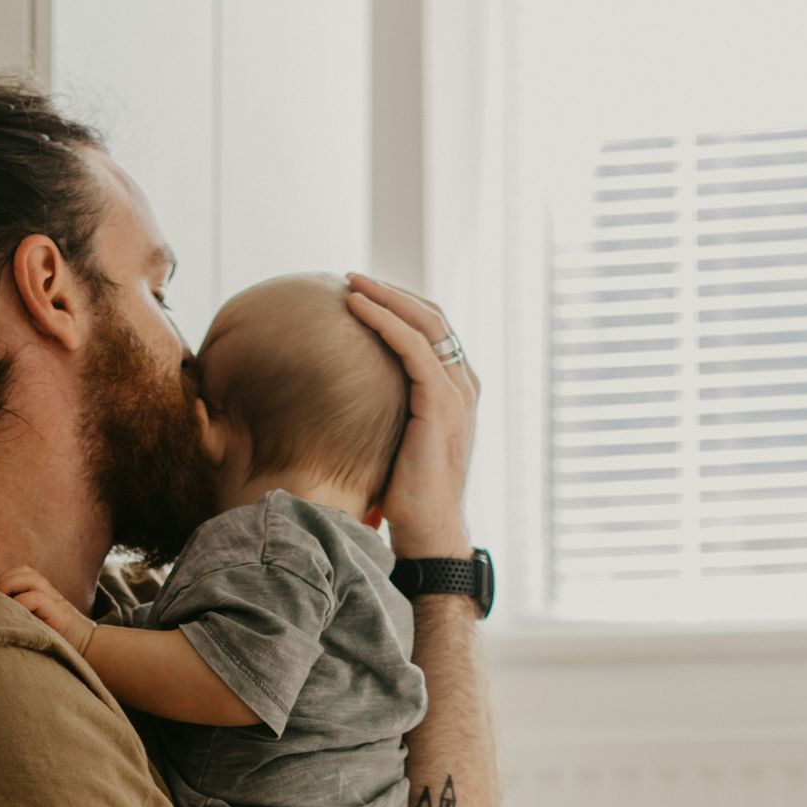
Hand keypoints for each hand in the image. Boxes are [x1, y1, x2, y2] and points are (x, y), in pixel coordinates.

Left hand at [0, 566, 95, 653]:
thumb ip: (21, 616)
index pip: (20, 574)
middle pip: (24, 571)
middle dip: (4, 580)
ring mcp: (56, 601)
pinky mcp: (59, 613)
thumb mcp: (37, 625)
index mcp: (43, 594)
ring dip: (10, 585)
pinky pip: (36, 598)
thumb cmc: (59, 643)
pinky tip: (13, 615)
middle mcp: (49, 593)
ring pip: (30, 577)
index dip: (3, 579)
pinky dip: (21, 602)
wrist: (91, 651)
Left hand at [346, 273, 479, 557]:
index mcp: (456, 389)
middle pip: (433, 317)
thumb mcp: (395, 438)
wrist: (428, 528)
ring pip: (425, 323)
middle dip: (392, 292)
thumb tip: (343, 393)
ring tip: (350, 283)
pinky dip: (384, 321)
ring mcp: (456, 391)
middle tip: (353, 278)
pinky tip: (354, 308)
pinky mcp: (440, 402)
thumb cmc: (403, 491)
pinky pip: (412, 347)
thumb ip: (386, 410)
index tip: (364, 294)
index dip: (401, 305)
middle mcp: (463, 384)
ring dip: (386, 296)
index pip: (434, 330)